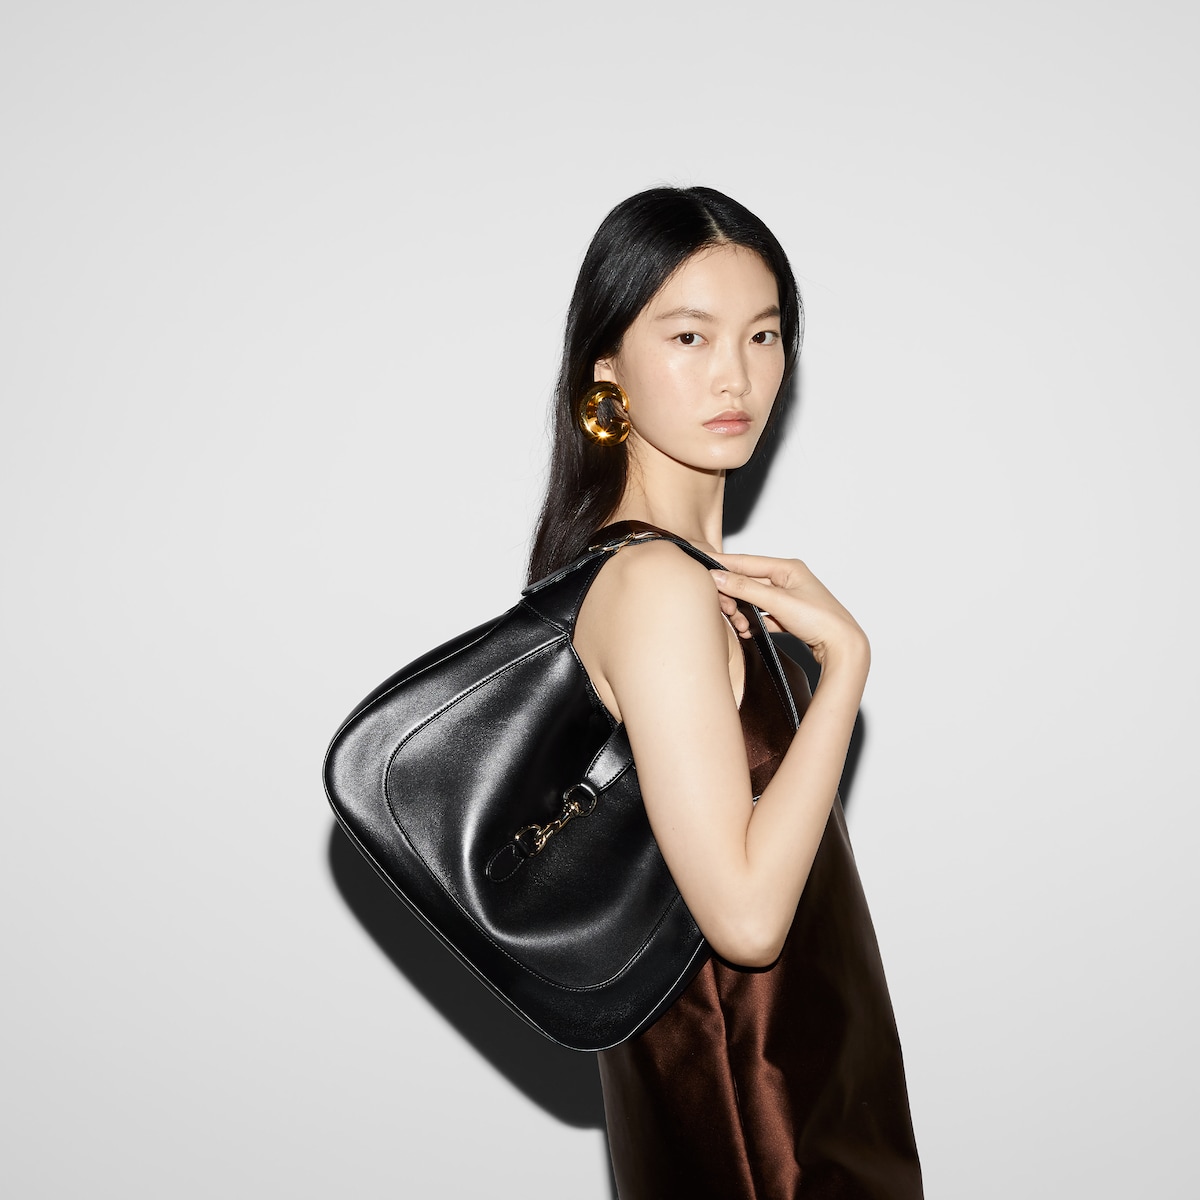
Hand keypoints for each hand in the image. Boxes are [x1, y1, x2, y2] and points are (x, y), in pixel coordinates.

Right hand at [710, 554, 868, 667]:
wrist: (843, 647)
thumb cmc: (821, 620)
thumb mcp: (778, 602)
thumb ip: (745, 588)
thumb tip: (717, 576)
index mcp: (788, 567)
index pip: (746, 561)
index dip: (723, 564)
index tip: (702, 564)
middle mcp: (788, 579)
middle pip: (747, 581)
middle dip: (733, 596)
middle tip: (724, 609)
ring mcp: (788, 598)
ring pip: (753, 600)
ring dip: (742, 612)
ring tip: (740, 625)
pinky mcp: (788, 615)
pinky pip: (762, 614)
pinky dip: (753, 622)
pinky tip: (749, 630)